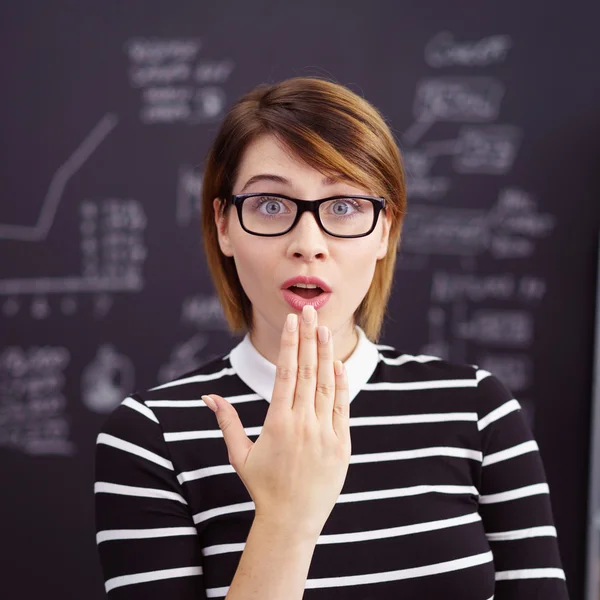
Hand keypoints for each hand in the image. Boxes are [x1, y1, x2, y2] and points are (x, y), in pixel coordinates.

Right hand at [202, 304, 350, 538]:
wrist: (292, 521)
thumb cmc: (263, 487)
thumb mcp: (239, 454)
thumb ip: (226, 421)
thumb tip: (208, 396)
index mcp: (277, 423)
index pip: (286, 372)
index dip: (290, 343)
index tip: (293, 321)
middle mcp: (303, 424)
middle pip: (308, 371)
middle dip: (308, 337)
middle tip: (308, 310)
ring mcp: (325, 434)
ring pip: (327, 385)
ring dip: (325, 354)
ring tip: (323, 327)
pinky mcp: (342, 444)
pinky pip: (343, 407)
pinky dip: (341, 383)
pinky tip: (337, 363)